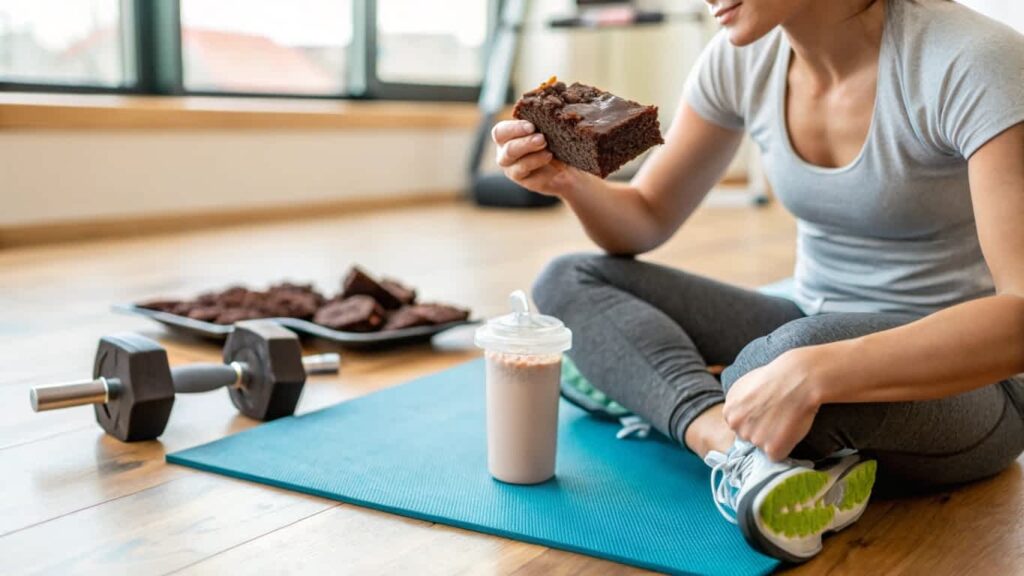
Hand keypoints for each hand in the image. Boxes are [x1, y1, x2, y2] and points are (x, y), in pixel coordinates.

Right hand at [491, 120, 582, 197]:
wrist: (565, 166)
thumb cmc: (551, 140)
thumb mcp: (546, 128)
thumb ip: (541, 122)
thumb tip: (546, 112)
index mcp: (505, 136)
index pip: (500, 132)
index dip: (514, 129)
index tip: (532, 126)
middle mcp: (505, 154)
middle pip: (509, 150)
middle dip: (526, 144)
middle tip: (542, 139)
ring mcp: (514, 171)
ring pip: (519, 167)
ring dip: (535, 159)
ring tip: (550, 153)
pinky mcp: (527, 183)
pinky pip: (534, 179)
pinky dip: (546, 172)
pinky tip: (557, 167)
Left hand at [722, 346, 826, 460]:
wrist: (799, 378)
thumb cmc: (777, 377)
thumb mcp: (745, 383)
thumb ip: (739, 403)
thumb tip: (741, 414)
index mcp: (728, 411)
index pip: (739, 425)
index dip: (756, 419)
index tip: (767, 410)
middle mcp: (736, 426)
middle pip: (749, 437)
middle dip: (762, 430)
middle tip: (778, 415)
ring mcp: (753, 438)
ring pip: (763, 446)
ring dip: (775, 438)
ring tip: (786, 419)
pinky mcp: (771, 449)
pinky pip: (778, 455)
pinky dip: (786, 446)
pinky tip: (791, 428)